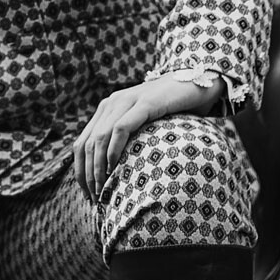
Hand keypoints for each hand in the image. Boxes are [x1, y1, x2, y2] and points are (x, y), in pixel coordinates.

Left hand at [73, 74, 219, 200]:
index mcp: (106, 110)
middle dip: (86, 174)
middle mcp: (111, 103)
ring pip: (98, 137)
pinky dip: (113, 149)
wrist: (199, 81)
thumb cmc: (174, 110)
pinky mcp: (145, 103)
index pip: (81, 143)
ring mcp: (126, 101)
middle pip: (85, 144)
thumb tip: (118, 174)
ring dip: (97, 166)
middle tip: (94, 198)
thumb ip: (128, 141)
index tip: (87, 194)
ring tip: (102, 188)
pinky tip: (113, 167)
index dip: (80, 171)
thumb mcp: (144, 125)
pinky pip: (121, 128)